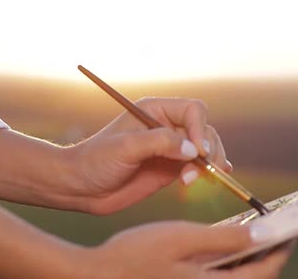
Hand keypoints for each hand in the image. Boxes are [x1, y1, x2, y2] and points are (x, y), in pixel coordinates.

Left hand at [63, 97, 232, 213]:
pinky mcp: (171, 168)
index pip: (192, 111)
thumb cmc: (96, 160)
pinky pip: (198, 166)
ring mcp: (171, 148)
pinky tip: (216, 177)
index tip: (198, 152)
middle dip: (209, 150)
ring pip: (205, 149)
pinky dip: (210, 171)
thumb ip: (159, 143)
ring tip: (191, 181)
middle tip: (202, 171)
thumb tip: (194, 150)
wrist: (81, 186)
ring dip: (209, 164)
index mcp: (155, 111)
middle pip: (204, 130)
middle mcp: (167, 126)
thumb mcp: (125, 147)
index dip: (200, 129)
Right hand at [92, 221, 294, 278]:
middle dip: (270, 252)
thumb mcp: (183, 238)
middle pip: (254, 277)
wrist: (100, 274)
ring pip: (238, 278)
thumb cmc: (137, 254)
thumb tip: (262, 233)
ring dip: (252, 255)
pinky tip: (227, 240)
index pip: (264, 272)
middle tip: (278, 226)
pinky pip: (221, 276)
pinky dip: (231, 260)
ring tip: (257, 228)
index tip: (294, 227)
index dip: (282, 249)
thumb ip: (224, 239)